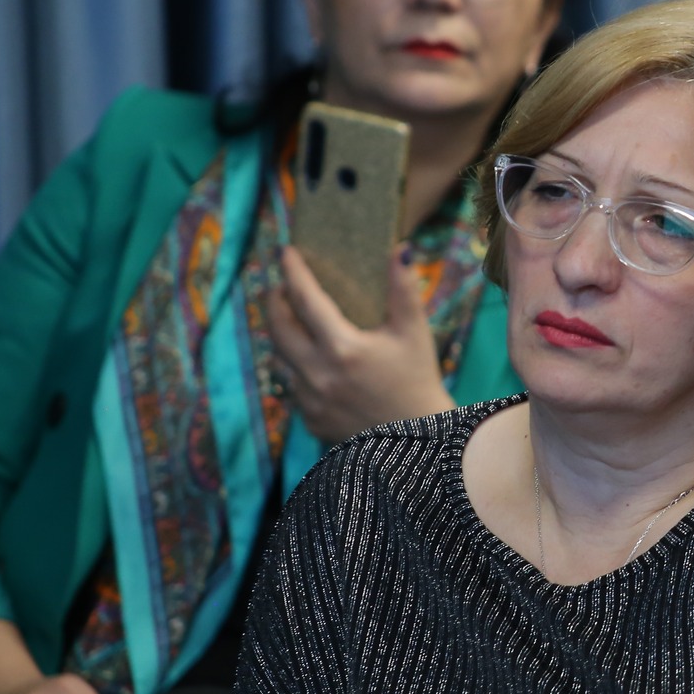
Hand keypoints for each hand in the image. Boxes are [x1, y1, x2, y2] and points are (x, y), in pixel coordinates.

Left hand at [267, 246, 453, 444]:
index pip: (305, 299)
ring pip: (281, 359)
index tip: (285, 252)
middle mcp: (319, 375)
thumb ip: (403, 288)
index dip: (293, 272)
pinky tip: (311, 361)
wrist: (419, 444)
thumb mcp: (414, 332)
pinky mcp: (310, 420)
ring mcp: (311, 401)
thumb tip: (400, 248)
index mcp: (343, 348)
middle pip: (278, 329)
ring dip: (282, 337)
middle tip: (277, 285)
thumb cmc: (419, 380)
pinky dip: (297, 369)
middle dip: (273, 302)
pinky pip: (293, 387)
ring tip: (290, 321)